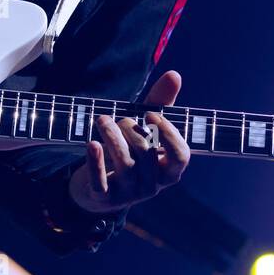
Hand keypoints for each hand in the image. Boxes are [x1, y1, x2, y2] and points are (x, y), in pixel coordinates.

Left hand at [68, 71, 189, 213]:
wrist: (96, 188)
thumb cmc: (128, 151)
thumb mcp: (144, 128)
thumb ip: (159, 104)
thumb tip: (174, 75)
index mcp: (168, 169)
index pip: (181, 156)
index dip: (169, 135)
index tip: (151, 114)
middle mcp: (153, 185)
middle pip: (148, 155)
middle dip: (133, 130)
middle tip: (121, 119)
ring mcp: (129, 195)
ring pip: (126, 165)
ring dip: (113, 137)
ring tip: (102, 120)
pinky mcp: (104, 199)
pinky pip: (101, 183)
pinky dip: (96, 162)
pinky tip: (92, 143)